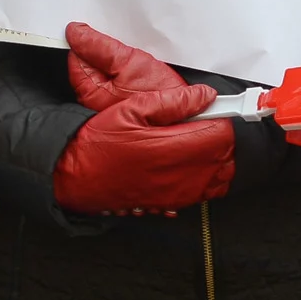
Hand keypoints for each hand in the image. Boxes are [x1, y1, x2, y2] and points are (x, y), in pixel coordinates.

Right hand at [54, 83, 234, 215]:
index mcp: (171, 147)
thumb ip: (171, 102)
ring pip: (219, 178)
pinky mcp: (170, 203)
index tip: (213, 110)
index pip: (220, 133)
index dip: (221, 118)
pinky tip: (189, 165)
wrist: (75, 177)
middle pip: (225, 156)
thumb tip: (202, 96)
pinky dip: (206, 178)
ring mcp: (176, 193)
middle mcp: (178, 174)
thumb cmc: (98, 144)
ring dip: (217, 160)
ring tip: (199, 144)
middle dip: (221, 138)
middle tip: (205, 125)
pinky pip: (204, 193)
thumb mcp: (130, 109)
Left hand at [64, 21, 188, 108]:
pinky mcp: (124, 100)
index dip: (88, 39)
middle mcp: (94, 99)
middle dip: (105, 49)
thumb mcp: (130, 63)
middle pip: (90, 61)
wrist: (188, 120)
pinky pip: (119, 76)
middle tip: (126, 47)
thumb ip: (100, 47)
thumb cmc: (161, 100)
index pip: (75, 54)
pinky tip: (142, 68)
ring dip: (119, 57)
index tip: (103, 30)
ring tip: (138, 58)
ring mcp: (108, 101)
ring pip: (106, 68)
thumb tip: (76, 33)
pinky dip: (128, 67)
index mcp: (88, 89)